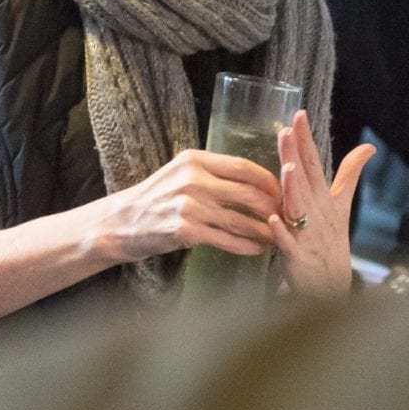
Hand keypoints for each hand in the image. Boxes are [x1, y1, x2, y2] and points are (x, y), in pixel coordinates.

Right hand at [92, 149, 282, 263]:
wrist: (121, 222)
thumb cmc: (155, 198)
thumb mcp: (180, 173)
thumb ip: (211, 173)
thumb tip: (251, 180)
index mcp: (195, 159)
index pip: (243, 166)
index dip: (269, 180)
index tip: (284, 190)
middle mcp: (193, 179)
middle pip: (248, 192)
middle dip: (273, 206)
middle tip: (288, 216)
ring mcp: (189, 205)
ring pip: (241, 219)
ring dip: (265, 231)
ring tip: (278, 237)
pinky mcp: (186, 231)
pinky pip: (227, 240)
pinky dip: (247, 247)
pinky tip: (257, 250)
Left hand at [270, 110, 374, 297]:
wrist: (333, 286)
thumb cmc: (332, 241)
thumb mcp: (343, 205)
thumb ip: (350, 174)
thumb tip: (369, 146)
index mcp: (323, 198)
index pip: (313, 163)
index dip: (306, 140)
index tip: (298, 114)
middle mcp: (316, 212)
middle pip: (304, 180)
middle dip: (296, 155)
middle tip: (287, 130)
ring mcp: (307, 234)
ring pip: (297, 208)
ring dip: (292, 189)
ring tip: (287, 168)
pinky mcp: (297, 257)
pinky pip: (288, 243)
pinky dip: (281, 233)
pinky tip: (272, 220)